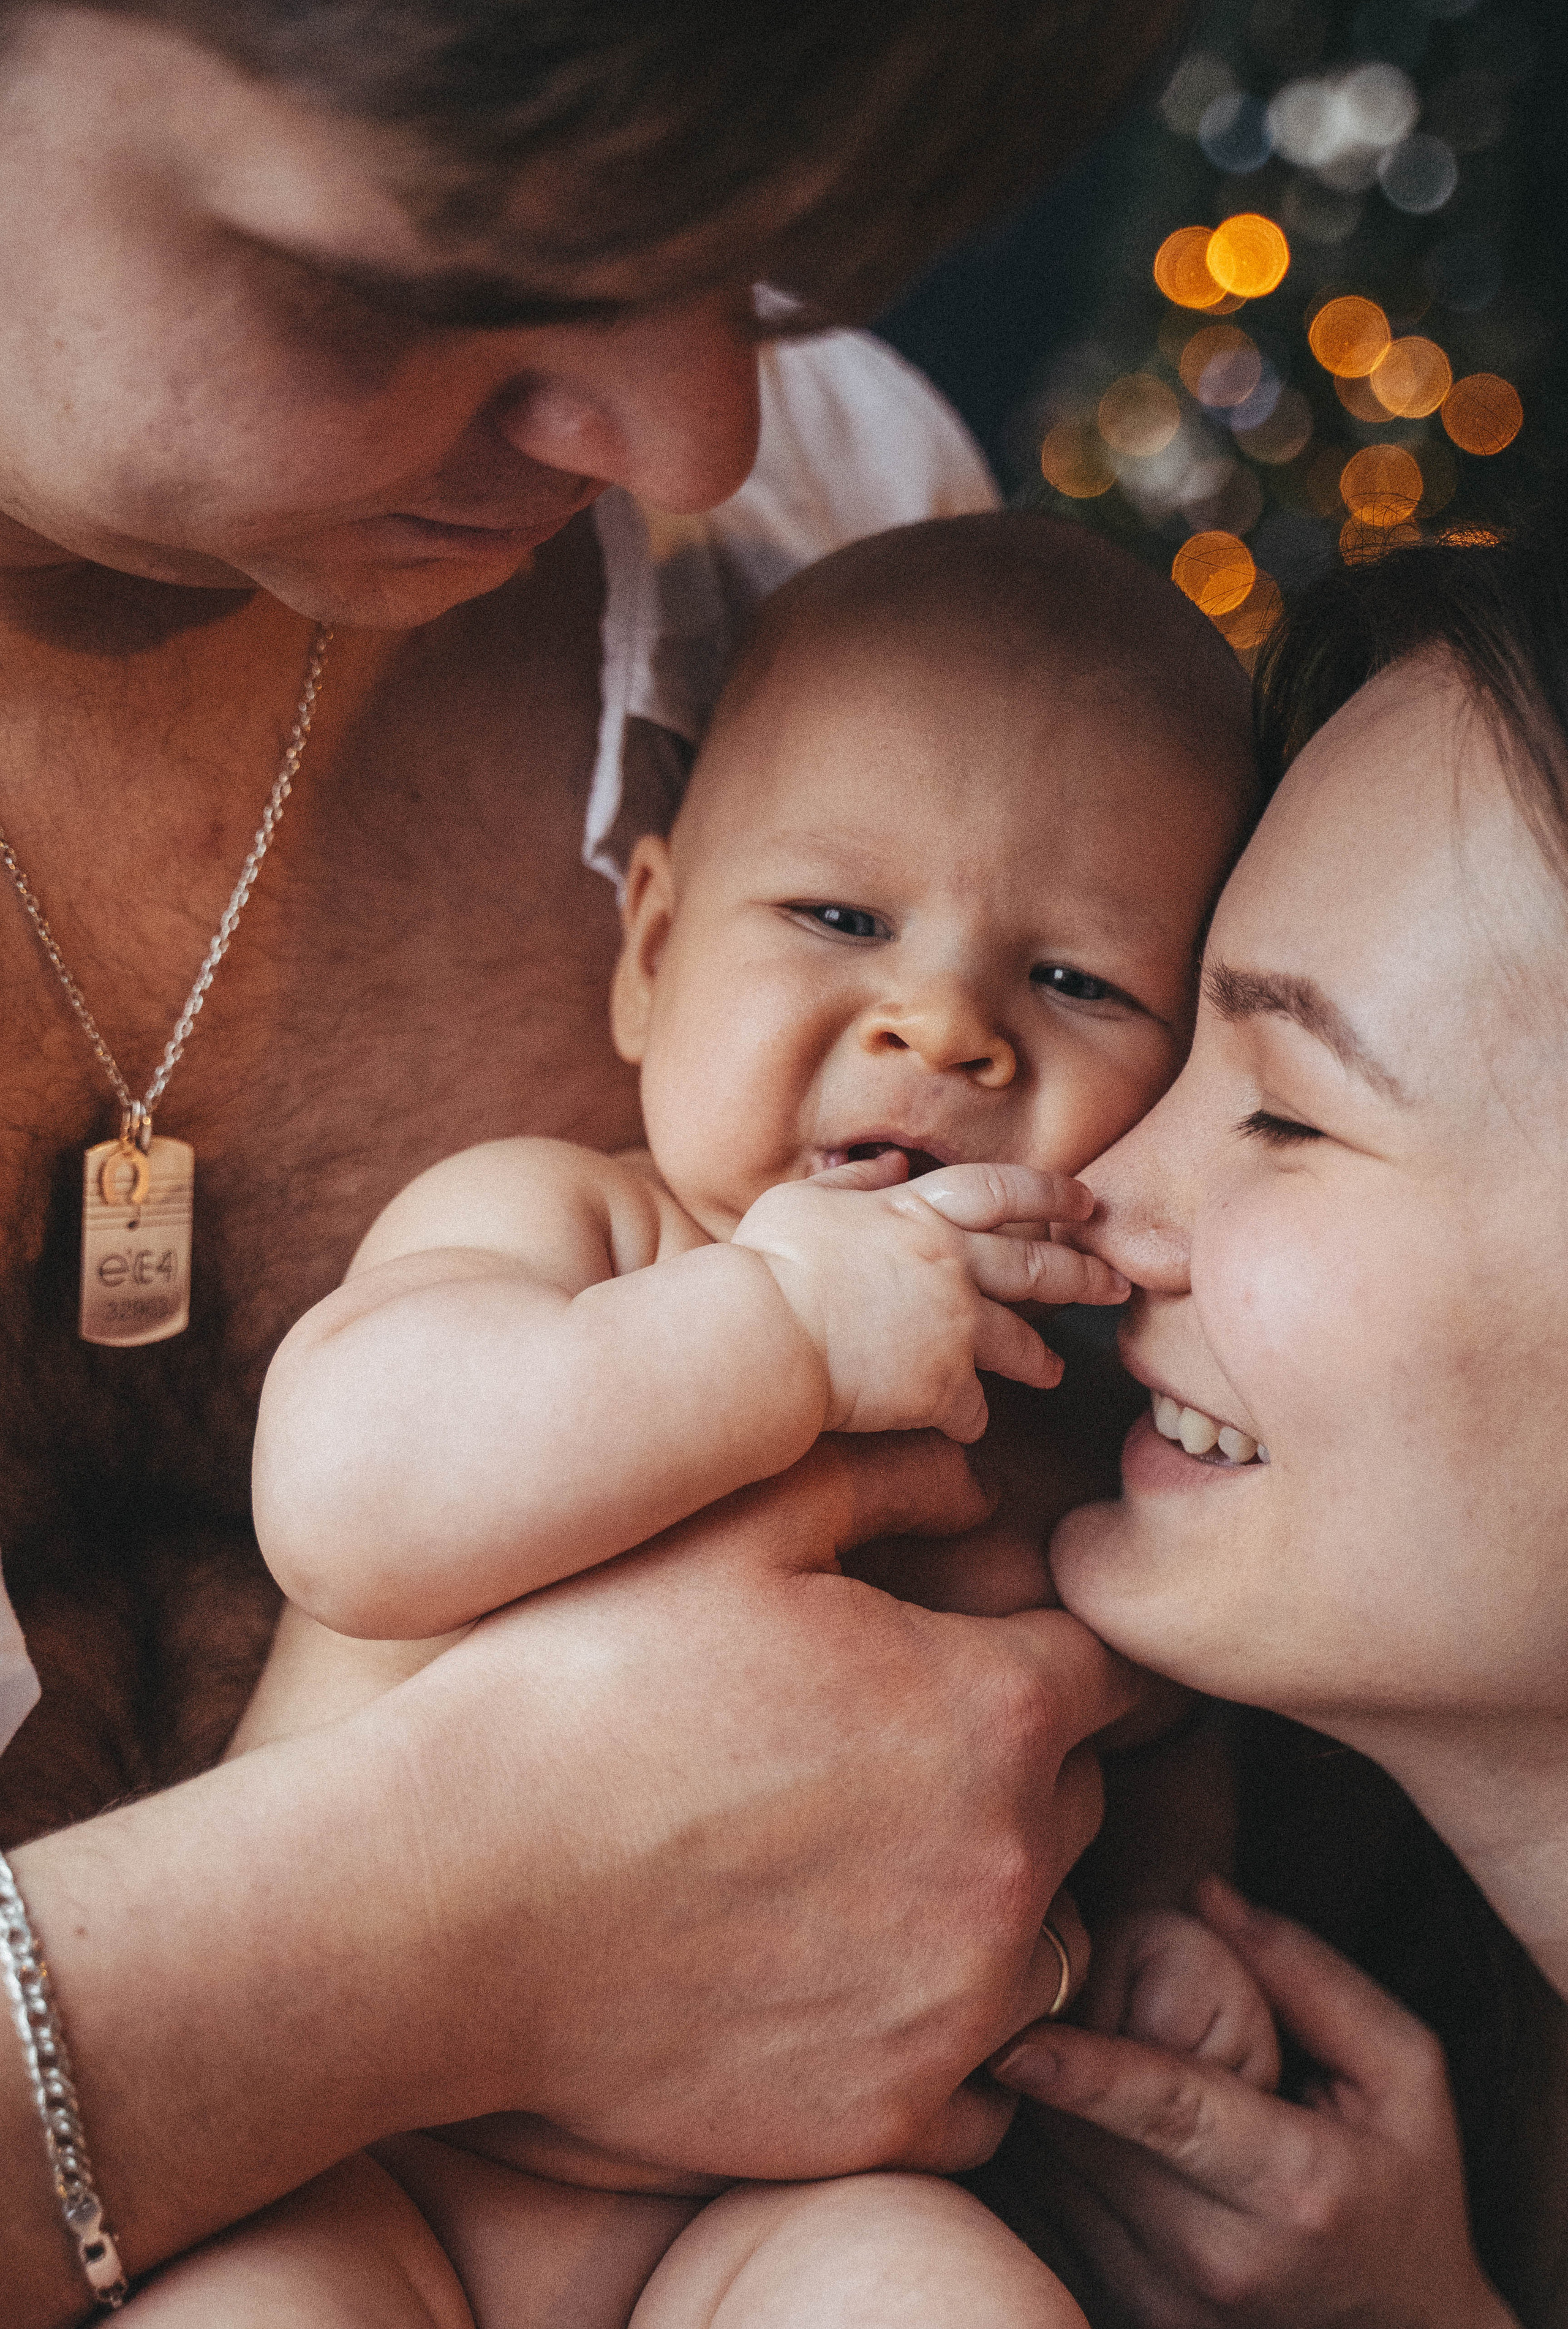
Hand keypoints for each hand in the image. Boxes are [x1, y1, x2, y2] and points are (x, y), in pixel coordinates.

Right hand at [8, 1434, 1139, 2305]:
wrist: (443, 1903)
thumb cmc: (582, 1690)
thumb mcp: (734, 1526)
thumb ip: (885, 1472)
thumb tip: (977, 1472)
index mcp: (992, 1715)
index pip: (1114, 1670)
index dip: (1061, 1645)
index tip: (1003, 1649)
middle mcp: (1008, 1872)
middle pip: (1075, 1798)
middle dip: (1013, 1761)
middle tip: (887, 1745)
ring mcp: (955, 2012)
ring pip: (1038, 1936)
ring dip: (982, 1895)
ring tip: (854, 1861)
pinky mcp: (886, 2116)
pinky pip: (981, 2077)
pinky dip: (938, 2029)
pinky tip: (836, 1975)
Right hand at [733, 1151, 1127, 1441]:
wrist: (764, 1334)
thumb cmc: (769, 1264)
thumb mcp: (806, 1200)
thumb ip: (855, 1181)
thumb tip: (888, 1165)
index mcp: (919, 1212)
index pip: (1002, 1191)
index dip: (1049, 1193)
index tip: (1083, 1202)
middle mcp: (950, 1263)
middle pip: (1034, 1266)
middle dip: (1082, 1275)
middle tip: (1114, 1285)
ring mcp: (954, 1325)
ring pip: (1018, 1341)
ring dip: (1039, 1357)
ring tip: (1054, 1372)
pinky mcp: (943, 1386)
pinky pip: (973, 1407)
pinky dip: (971, 1417)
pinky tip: (969, 1426)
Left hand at [990, 1878, 1515, 2328]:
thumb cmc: (1409, 2181)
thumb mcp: (1405, 2070)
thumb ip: (1308, 1974)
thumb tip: (1205, 1894)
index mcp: (1297, 2186)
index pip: (1171, 2112)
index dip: (1087, 2072)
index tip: (1017, 2040)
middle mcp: (1225, 2256)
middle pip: (1095, 2140)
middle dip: (1060, 2061)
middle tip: (1055, 1995)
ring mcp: (1174, 2301)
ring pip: (1064, 2181)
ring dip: (1048, 2110)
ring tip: (1073, 2053)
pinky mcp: (1139, 2317)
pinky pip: (1060, 2220)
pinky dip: (1056, 2159)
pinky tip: (1082, 2118)